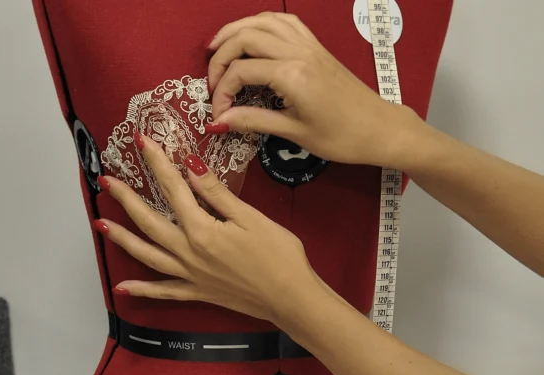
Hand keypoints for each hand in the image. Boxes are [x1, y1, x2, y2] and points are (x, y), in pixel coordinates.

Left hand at [96, 132, 321, 324]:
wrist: (290, 298)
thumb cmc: (279, 256)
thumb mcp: (250, 218)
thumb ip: (216, 194)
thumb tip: (190, 166)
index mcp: (202, 230)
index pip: (173, 189)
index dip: (157, 163)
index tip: (142, 142)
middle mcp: (189, 253)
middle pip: (150, 221)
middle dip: (126, 199)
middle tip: (107, 181)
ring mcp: (190, 275)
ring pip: (148, 255)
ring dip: (123, 239)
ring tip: (100, 225)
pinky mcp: (198, 292)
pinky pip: (164, 292)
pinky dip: (142, 289)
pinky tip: (123, 288)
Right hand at [205, 11, 420, 167]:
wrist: (378, 128)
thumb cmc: (340, 138)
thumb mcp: (294, 133)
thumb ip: (254, 121)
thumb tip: (220, 121)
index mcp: (292, 76)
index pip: (241, 72)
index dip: (222, 93)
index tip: (217, 116)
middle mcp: (298, 52)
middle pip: (245, 38)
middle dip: (221, 57)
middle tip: (210, 82)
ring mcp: (308, 44)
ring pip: (262, 22)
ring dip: (235, 31)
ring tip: (217, 49)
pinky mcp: (315, 45)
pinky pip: (284, 22)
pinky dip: (261, 24)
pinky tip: (250, 36)